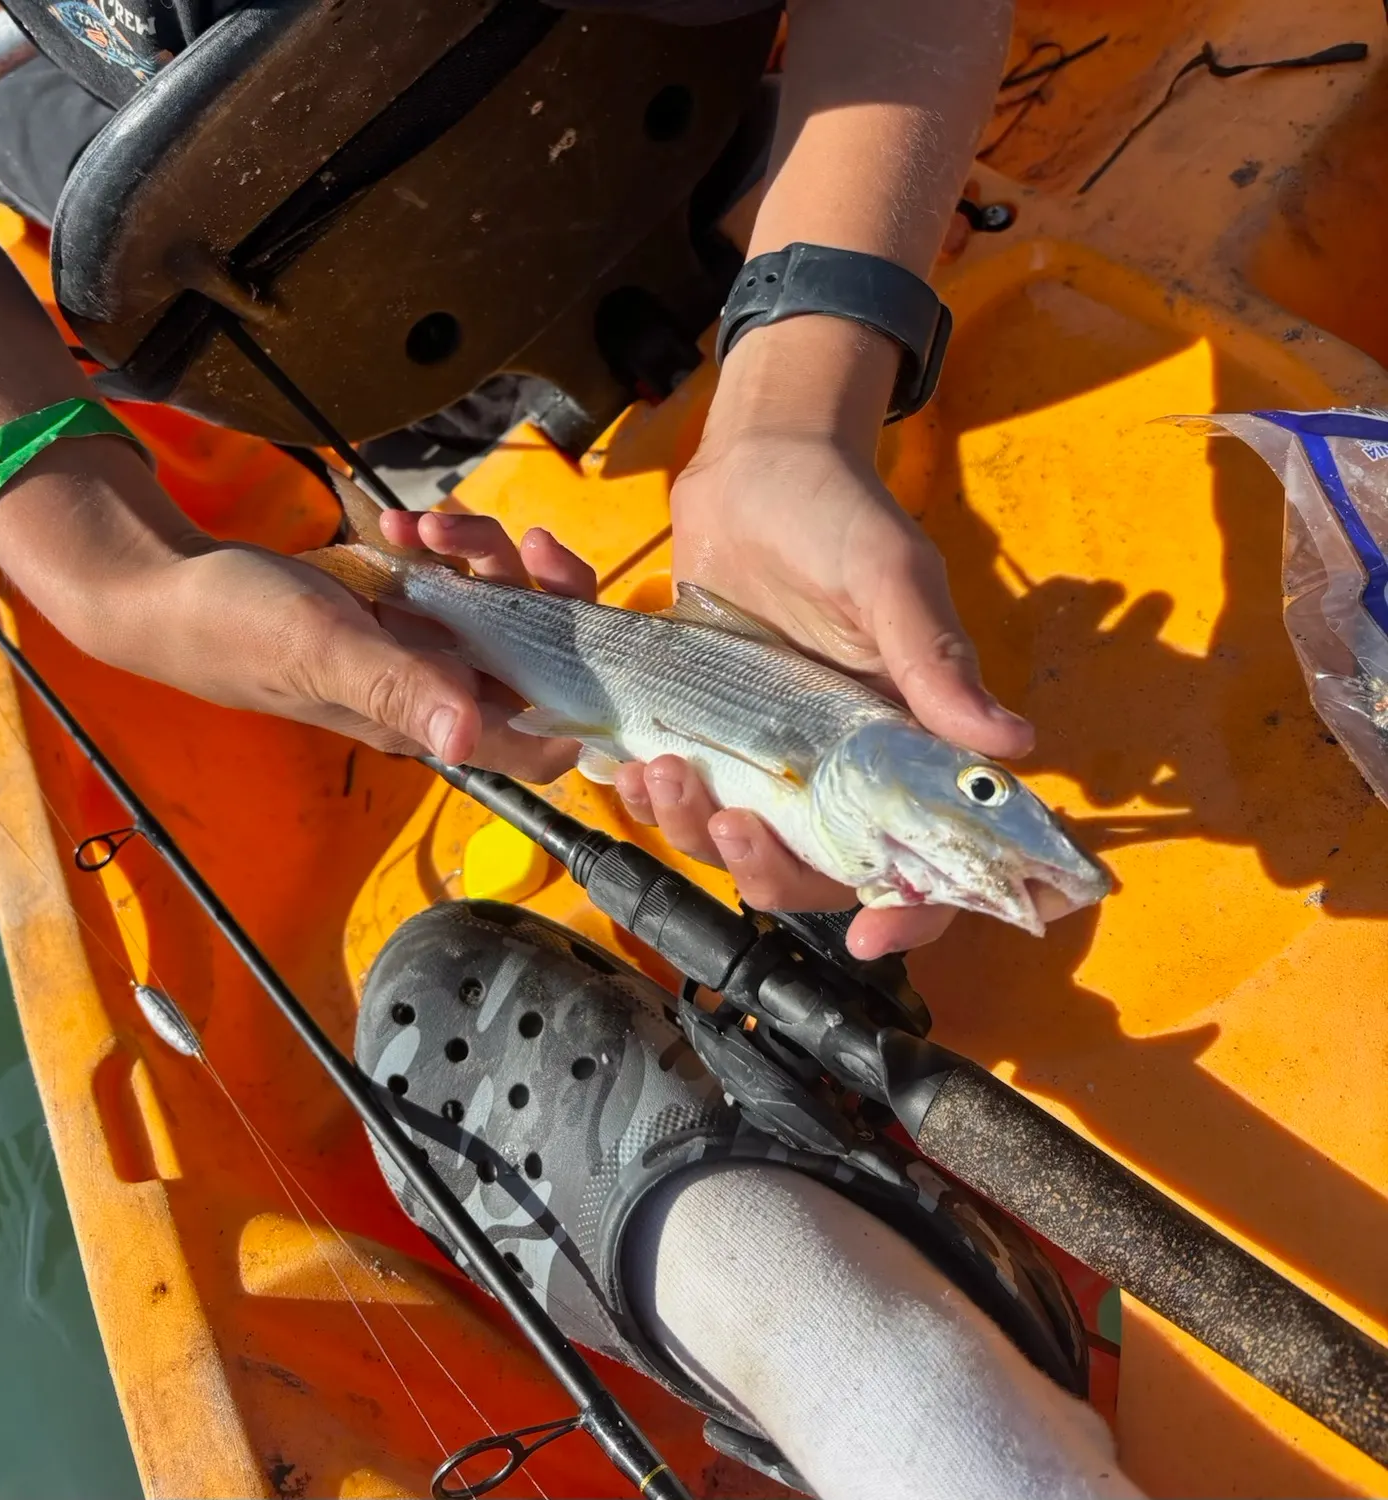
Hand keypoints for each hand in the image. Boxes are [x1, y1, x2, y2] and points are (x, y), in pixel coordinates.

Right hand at [84, 508, 595, 780]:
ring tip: (427, 524)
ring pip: (504, 604)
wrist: (169, 585)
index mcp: (431, 721)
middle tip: (518, 544)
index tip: (580, 629)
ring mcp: (422, 645)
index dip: (579, 703)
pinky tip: (400, 522)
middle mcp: (440, 691)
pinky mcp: (403, 603)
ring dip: (484, 555)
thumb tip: (467, 739)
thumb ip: (395, 688)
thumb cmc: (234, 629)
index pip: (541, 743)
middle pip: (541, 659)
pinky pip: (456, 572)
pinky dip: (443, 541)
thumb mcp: (318, 650)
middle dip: (544, 596)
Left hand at [618, 322, 1033, 956]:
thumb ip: (932, 661)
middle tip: (730, 820)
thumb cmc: (838, 517)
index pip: (921, 860)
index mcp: (900, 748)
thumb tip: (1012, 745)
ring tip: (662, 771)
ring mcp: (765, 756)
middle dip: (765, 869)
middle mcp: (835, 770)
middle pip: (812, 872)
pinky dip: (650, 796)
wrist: (754, 467)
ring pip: (734, 843)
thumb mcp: (890, 580)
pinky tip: (632, 761)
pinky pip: (677, 797)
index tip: (872, 939)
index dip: (911, 915)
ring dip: (695, 831)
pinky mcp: (702, 732)